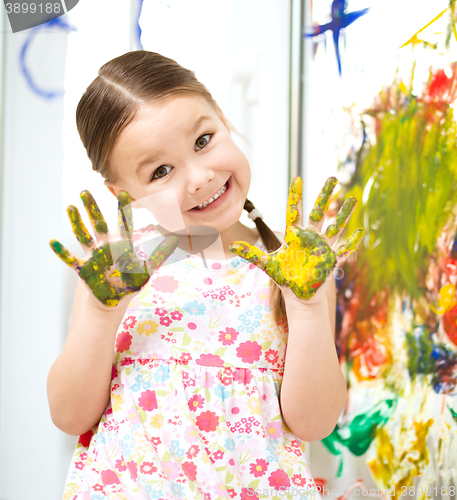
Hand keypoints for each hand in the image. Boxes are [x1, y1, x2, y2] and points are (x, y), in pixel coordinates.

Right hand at [50, 191, 178, 307]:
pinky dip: (62, 252)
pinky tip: (52, 242)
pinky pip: (70, 259)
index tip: (123, 191)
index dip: (123, 208)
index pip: (123, 223)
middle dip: (92, 209)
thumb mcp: (147, 269)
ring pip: (83, 236)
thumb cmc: (130, 283)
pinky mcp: (83, 269)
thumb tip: (176, 239)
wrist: (113, 300)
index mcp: (121, 245)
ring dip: (76, 223)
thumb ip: (160, 254)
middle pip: (98, 224)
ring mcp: (93, 256)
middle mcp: (105, 246)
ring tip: (71, 207)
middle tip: (85, 192)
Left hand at [228, 177, 363, 299]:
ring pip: (335, 225)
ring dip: (343, 213)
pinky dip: (352, 241)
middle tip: (333, 177)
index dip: (295, 195)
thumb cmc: (284, 278)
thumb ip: (250, 253)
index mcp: (295, 235)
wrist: (299, 295)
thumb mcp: (267, 264)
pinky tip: (360, 230)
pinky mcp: (332, 260)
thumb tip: (231, 247)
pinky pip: (345, 249)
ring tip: (352, 198)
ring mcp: (323, 247)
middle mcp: (310, 237)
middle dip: (325, 195)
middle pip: (319, 212)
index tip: (297, 179)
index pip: (294, 210)